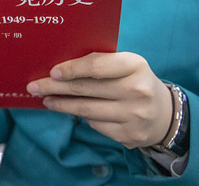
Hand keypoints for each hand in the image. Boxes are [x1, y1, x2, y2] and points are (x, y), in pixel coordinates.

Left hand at [26, 52, 172, 148]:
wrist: (164, 113)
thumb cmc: (135, 81)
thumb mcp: (126, 64)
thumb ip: (100, 62)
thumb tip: (59, 67)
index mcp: (135, 65)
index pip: (96, 66)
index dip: (72, 69)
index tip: (52, 72)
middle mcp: (137, 90)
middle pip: (86, 89)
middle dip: (55, 88)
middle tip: (34, 86)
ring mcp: (134, 115)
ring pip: (86, 110)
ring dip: (61, 105)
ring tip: (46, 100)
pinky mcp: (129, 135)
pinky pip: (95, 125)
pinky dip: (81, 117)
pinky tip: (70, 110)